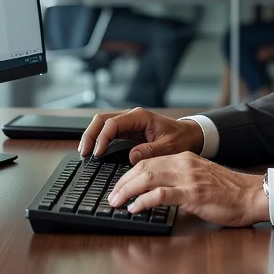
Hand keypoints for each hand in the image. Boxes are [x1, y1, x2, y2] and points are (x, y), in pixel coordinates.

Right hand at [78, 107, 203, 161]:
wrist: (189, 135)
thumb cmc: (180, 139)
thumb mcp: (168, 147)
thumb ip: (150, 151)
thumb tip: (131, 156)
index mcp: (140, 117)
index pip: (113, 123)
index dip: (102, 138)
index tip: (98, 153)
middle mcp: (131, 117)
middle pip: (102, 120)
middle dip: (90, 134)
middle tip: (84, 152)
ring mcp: (128, 123)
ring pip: (102, 124)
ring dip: (92, 136)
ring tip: (84, 152)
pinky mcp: (127, 131)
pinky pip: (108, 132)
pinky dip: (98, 139)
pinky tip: (94, 151)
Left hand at [107, 152, 268, 227]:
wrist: (251, 195)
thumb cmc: (229, 192)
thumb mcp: (201, 178)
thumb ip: (180, 180)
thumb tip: (157, 193)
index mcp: (185, 158)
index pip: (148, 161)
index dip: (129, 174)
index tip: (119, 186)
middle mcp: (184, 164)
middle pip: (143, 168)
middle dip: (123, 182)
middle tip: (111, 197)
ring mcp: (188, 178)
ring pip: (148, 178)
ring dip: (128, 191)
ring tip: (117, 203)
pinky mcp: (193, 193)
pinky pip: (161, 195)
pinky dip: (144, 201)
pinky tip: (135, 209)